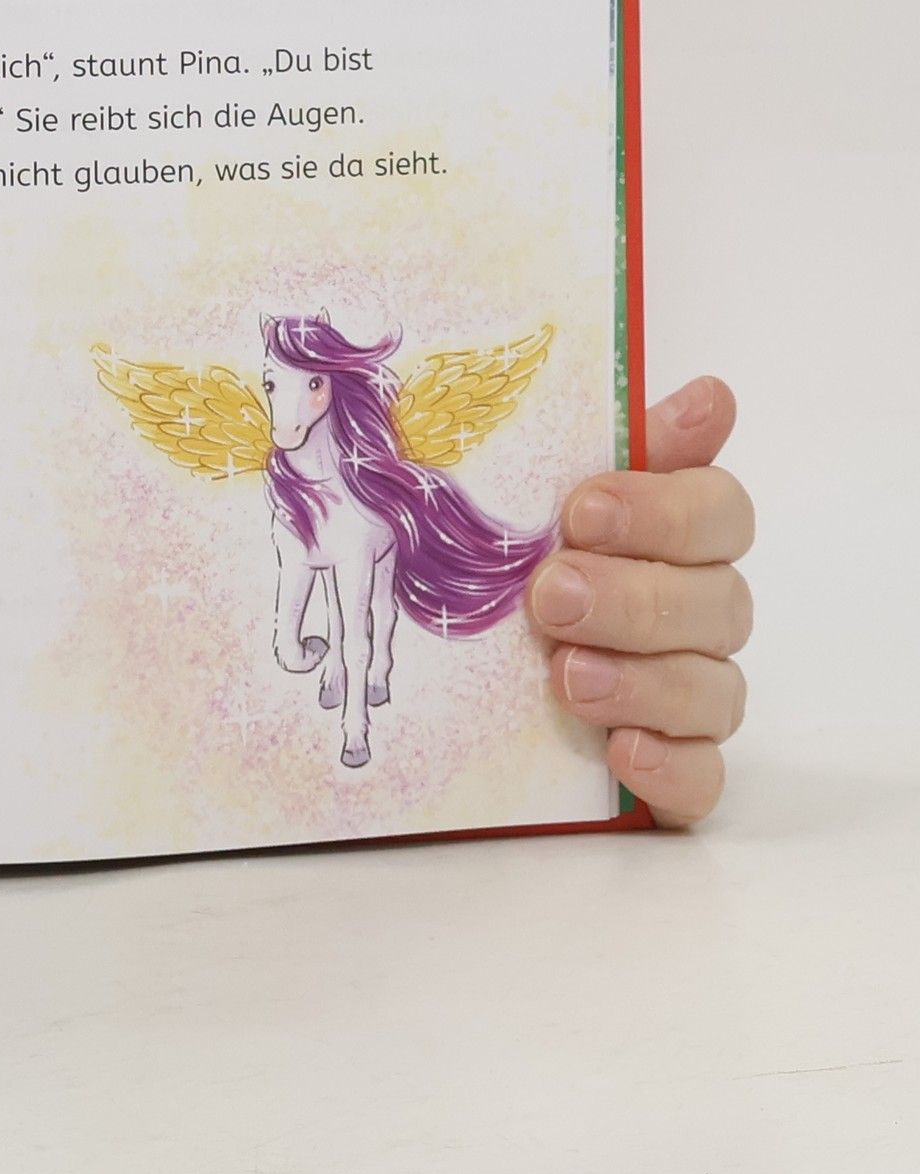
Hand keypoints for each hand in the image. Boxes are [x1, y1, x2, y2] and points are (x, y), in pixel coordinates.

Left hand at [530, 378, 752, 825]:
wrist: (452, 669)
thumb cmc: (510, 556)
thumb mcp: (533, 489)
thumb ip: (613, 442)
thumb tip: (710, 395)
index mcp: (673, 533)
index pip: (719, 509)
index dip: (662, 509)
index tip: (583, 508)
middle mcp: (694, 609)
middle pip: (717, 600)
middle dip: (634, 597)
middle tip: (551, 594)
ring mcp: (687, 691)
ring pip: (714, 688)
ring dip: (643, 681)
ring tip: (566, 675)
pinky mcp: (671, 765)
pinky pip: (703, 779)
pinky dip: (670, 769)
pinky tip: (621, 752)